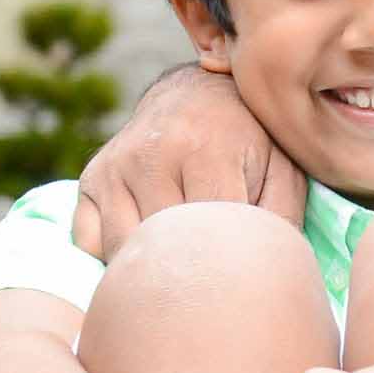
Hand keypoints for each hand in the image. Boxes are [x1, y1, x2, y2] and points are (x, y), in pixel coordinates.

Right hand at [73, 66, 300, 257]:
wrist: (199, 95)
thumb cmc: (250, 141)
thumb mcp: (282, 170)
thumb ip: (281, 220)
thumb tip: (265, 274)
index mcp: (203, 148)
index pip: (207, 234)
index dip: (227, 263)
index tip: (240, 271)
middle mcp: (149, 155)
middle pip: (163, 246)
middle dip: (191, 270)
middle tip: (213, 276)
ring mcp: (114, 167)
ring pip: (123, 251)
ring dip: (152, 266)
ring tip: (182, 262)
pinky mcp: (91, 179)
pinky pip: (92, 243)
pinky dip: (118, 256)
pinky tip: (147, 244)